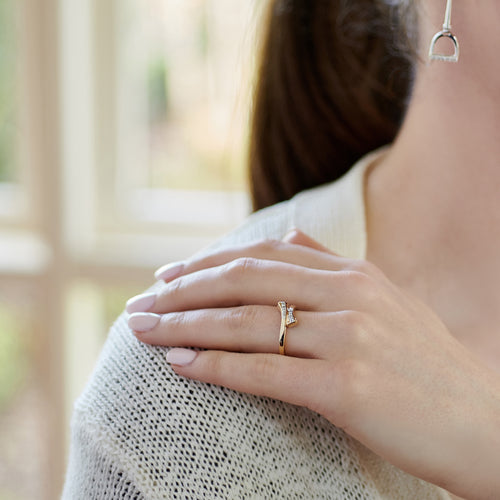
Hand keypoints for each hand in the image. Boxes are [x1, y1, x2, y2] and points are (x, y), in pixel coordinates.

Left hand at [126, 230, 499, 498]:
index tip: (169, 275)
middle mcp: (347, 296)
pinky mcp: (346, 387)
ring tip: (143, 332)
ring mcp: (347, 339)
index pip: (263, 255)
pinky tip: (179, 364)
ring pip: (244, 322)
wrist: (482, 421)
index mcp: (354, 273)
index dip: (209, 261)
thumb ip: (332, 263)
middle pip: (244, 280)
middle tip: (142, 302)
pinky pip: (263, 371)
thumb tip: (289, 232)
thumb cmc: (426, 363)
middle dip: (184, 290)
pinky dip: (214, 366)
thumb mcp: (386, 298)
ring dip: (184, 326)